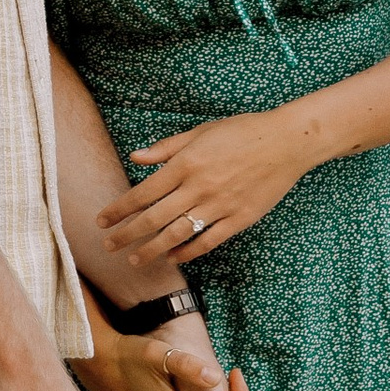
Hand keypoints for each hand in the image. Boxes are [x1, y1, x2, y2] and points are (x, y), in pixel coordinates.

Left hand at [100, 112, 312, 267]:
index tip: (102, 220)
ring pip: (176, 235)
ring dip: (151, 250)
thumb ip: (167, 148)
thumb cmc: (243, 131)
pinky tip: (172, 257)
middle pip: (154, 218)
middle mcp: (198, 187)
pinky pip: (207, 241)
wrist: (287, 142)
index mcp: (186, 163)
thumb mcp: (201, 131)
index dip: (119, 209)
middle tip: (108, 245)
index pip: (142, 193)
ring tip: (134, 259)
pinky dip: (187, 252)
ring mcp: (219, 206)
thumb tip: (135, 156)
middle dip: (127, 234)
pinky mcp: (238, 219)